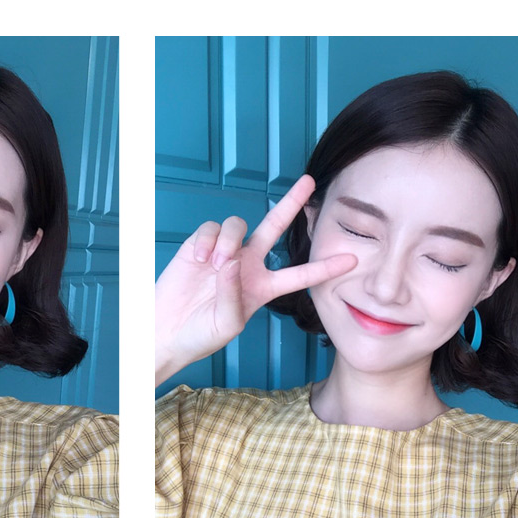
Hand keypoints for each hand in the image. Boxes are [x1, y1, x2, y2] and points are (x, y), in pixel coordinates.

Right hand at [155, 183, 357, 381]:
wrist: (165, 332)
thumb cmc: (199, 335)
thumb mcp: (226, 324)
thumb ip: (234, 295)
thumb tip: (233, 261)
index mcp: (263, 288)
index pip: (299, 275)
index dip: (324, 268)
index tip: (351, 260)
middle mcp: (247, 264)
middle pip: (275, 226)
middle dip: (292, 203)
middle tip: (308, 181)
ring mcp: (224, 252)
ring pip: (238, 225)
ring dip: (229, 241)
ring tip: (215, 264)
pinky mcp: (200, 245)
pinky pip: (211, 228)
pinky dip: (207, 241)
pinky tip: (200, 259)